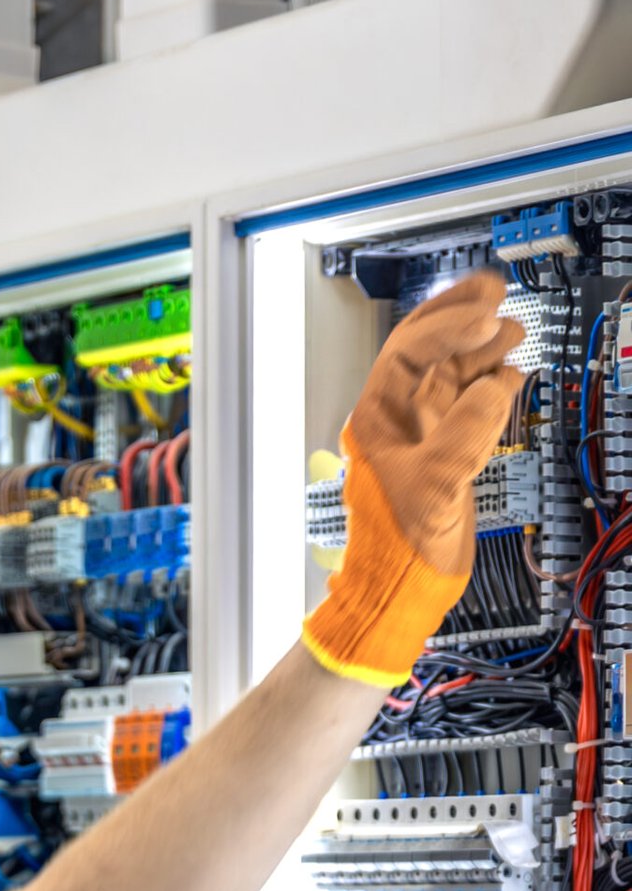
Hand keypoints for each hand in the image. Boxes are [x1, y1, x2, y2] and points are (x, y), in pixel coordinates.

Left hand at [303, 270, 525, 688]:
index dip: (447, 327)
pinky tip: (511, 376)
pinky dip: (491, 388)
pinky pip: (468, 408)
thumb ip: (466, 430)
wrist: (398, 597)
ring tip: (513, 331)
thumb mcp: (434, 485)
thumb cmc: (397, 550)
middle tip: (495, 293)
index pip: (408, 351)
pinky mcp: (445, 457)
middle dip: (460, 318)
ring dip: (482, 351)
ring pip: (451, 376)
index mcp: (377, 419)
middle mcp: (397, 421)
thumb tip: (497, 385)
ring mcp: (421, 437)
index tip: (485, 317)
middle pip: (427, 350)